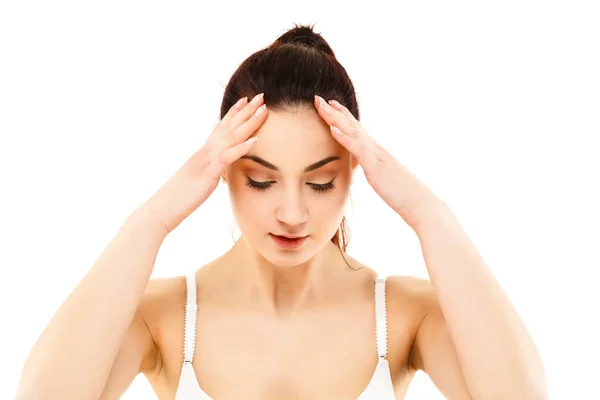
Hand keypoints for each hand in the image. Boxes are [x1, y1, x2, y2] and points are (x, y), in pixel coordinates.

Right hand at [139, 93, 267, 233]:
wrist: (160, 210)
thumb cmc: (178, 200)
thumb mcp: (197, 182)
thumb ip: (208, 172)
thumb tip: (218, 170)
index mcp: (202, 153)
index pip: (220, 128)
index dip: (234, 113)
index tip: (247, 100)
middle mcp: (204, 152)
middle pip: (228, 126)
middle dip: (246, 111)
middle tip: (262, 96)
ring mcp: (205, 161)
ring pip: (230, 137)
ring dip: (249, 122)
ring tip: (264, 110)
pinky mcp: (207, 174)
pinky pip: (226, 157)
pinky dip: (242, 147)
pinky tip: (256, 140)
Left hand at [314, 95, 442, 227]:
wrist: (422, 204)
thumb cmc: (403, 196)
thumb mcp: (384, 180)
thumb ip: (375, 171)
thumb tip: (368, 169)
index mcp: (376, 153)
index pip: (357, 130)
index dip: (343, 117)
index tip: (330, 105)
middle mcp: (376, 149)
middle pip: (352, 126)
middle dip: (334, 111)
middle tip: (318, 98)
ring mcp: (376, 156)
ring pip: (353, 132)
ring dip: (335, 118)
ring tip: (321, 105)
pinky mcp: (376, 167)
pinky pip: (358, 149)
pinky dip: (344, 137)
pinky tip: (332, 129)